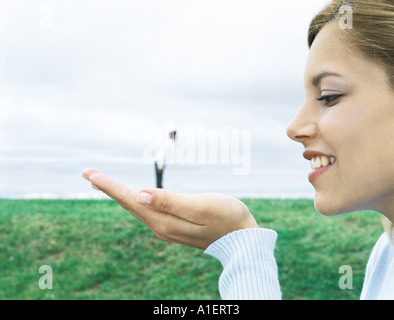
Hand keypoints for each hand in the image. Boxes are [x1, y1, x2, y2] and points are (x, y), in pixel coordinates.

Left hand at [82, 168, 257, 248]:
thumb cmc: (226, 217)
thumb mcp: (199, 207)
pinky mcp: (174, 225)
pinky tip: (132, 196)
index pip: (130, 199)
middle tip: (88, 174)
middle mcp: (160, 226)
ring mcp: (167, 227)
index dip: (109, 185)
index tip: (89, 173)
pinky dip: (134, 199)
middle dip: (108, 188)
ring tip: (103, 184)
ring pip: (136, 207)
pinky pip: (147, 210)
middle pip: (129, 203)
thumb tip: (139, 195)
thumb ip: (169, 202)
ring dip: (119, 194)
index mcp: (163, 221)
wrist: (242, 238)